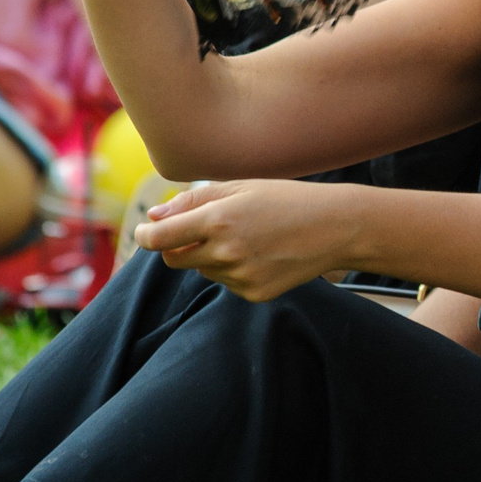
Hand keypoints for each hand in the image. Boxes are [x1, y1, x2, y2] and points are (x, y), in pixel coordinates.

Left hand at [134, 180, 361, 301]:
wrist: (336, 227)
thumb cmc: (286, 199)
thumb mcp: (240, 187)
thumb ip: (192, 201)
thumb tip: (153, 218)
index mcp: (218, 219)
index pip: (159, 238)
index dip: (145, 235)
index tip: (144, 232)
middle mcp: (226, 251)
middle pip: (174, 259)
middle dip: (177, 246)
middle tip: (202, 229)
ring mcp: (240, 276)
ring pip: (202, 270)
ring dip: (210, 255)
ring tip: (247, 237)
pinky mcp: (253, 294)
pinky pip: (226, 283)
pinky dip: (233, 270)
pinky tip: (261, 254)